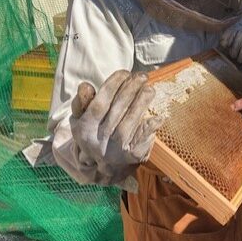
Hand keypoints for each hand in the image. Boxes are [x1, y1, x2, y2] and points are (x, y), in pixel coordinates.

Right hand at [71, 70, 162, 185]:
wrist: (105, 167)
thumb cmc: (96, 134)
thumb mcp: (82, 119)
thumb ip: (83, 102)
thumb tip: (86, 86)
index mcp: (84, 129)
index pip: (99, 104)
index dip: (112, 86)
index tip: (125, 72)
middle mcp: (98, 141)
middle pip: (116, 111)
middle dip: (130, 90)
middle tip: (143, 76)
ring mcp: (115, 150)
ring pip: (129, 124)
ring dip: (141, 104)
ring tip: (150, 88)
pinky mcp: (131, 157)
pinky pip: (141, 142)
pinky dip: (149, 129)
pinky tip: (158, 117)